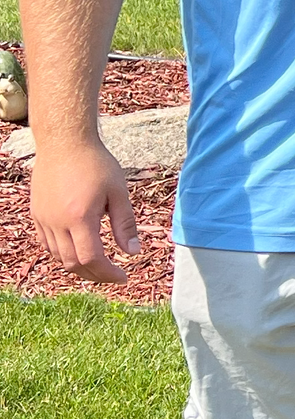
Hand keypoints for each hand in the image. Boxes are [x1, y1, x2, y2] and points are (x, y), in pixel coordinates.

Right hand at [31, 134, 140, 284]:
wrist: (64, 142)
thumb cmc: (95, 163)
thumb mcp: (118, 192)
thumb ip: (125, 224)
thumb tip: (133, 252)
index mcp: (80, 217)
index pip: (92, 259)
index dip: (108, 273)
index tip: (123, 277)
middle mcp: (57, 222)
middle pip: (73, 263)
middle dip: (95, 275)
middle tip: (113, 276)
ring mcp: (44, 218)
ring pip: (58, 256)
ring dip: (78, 266)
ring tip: (98, 265)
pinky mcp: (37, 213)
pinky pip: (47, 243)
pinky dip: (62, 253)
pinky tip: (77, 250)